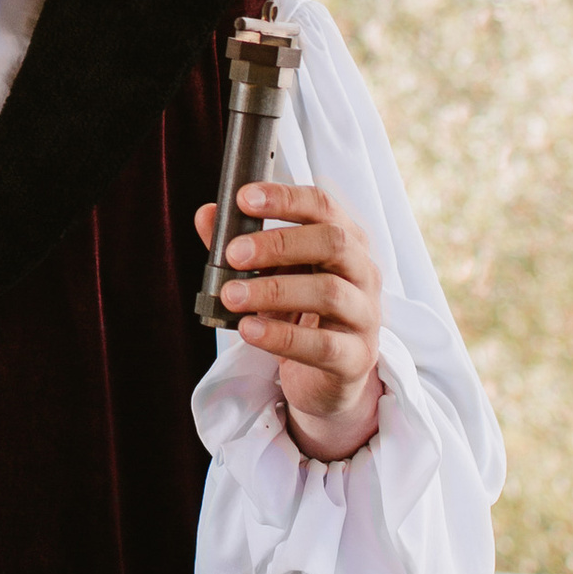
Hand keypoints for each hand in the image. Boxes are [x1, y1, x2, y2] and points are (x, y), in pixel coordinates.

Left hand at [194, 181, 383, 458]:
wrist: (323, 375)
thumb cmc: (299, 313)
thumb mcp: (269, 275)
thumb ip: (240, 246)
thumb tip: (207, 216)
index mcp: (345, 240)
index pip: (322, 206)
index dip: (284, 198)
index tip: (243, 198)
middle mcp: (362, 271)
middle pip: (332, 242)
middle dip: (278, 244)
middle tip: (233, 254)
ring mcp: (365, 314)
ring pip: (329, 293)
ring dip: (273, 291)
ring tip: (231, 296)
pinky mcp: (356, 357)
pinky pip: (322, 345)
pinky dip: (281, 337)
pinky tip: (249, 330)